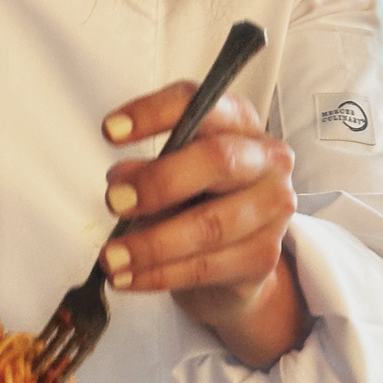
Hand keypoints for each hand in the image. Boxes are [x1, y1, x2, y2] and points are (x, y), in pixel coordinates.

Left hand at [100, 81, 310, 367]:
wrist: (235, 264)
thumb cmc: (198, 203)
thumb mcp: (169, 176)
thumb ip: (148, 172)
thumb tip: (121, 180)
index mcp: (238, 123)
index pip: (200, 103)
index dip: (153, 113)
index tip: (109, 131)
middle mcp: (266, 159)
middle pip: (216, 161)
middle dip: (159, 182)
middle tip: (113, 202)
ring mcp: (273, 209)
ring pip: (210, 225)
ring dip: (151, 244)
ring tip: (110, 258)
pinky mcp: (265, 255)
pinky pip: (206, 266)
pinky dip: (159, 275)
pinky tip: (127, 279)